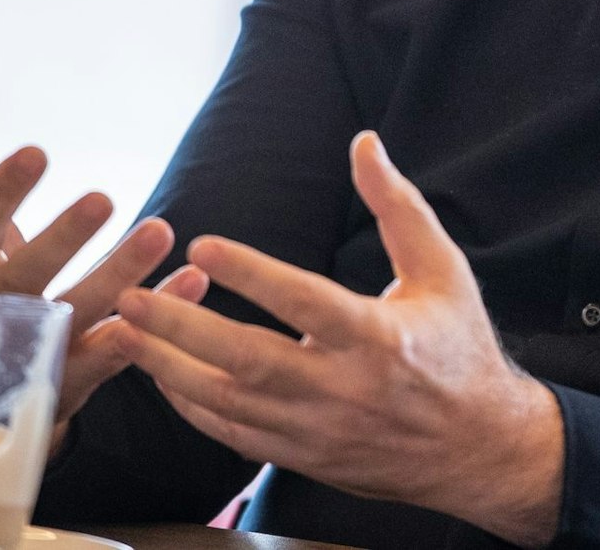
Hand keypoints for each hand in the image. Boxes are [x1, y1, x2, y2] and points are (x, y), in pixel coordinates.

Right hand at [0, 52, 208, 430]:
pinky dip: (155, 323)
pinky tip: (193, 282)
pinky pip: (116, 355)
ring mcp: (26, 355)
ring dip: (121, 275)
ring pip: (76, 316)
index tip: (37, 152)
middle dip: (62, 241)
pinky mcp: (68, 385)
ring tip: (164, 229)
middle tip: (105, 196)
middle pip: (24, 278)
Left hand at [113, 132, 564, 547]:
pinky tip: (160, 375)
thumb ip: (397, 206)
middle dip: (182, 328)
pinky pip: (234, 436)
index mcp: (379, 338)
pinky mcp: (304, 457)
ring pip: (230, 403)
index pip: (305, 302)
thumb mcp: (441, 268)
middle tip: (130, 294)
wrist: (478, 446)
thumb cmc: (457, 345)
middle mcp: (344, 389)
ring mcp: (319, 430)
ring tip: (121, 332)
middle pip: (250, 360)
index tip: (200, 244)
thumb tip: (363, 143)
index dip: (251, 274)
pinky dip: (191, 407)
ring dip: (169, 367)